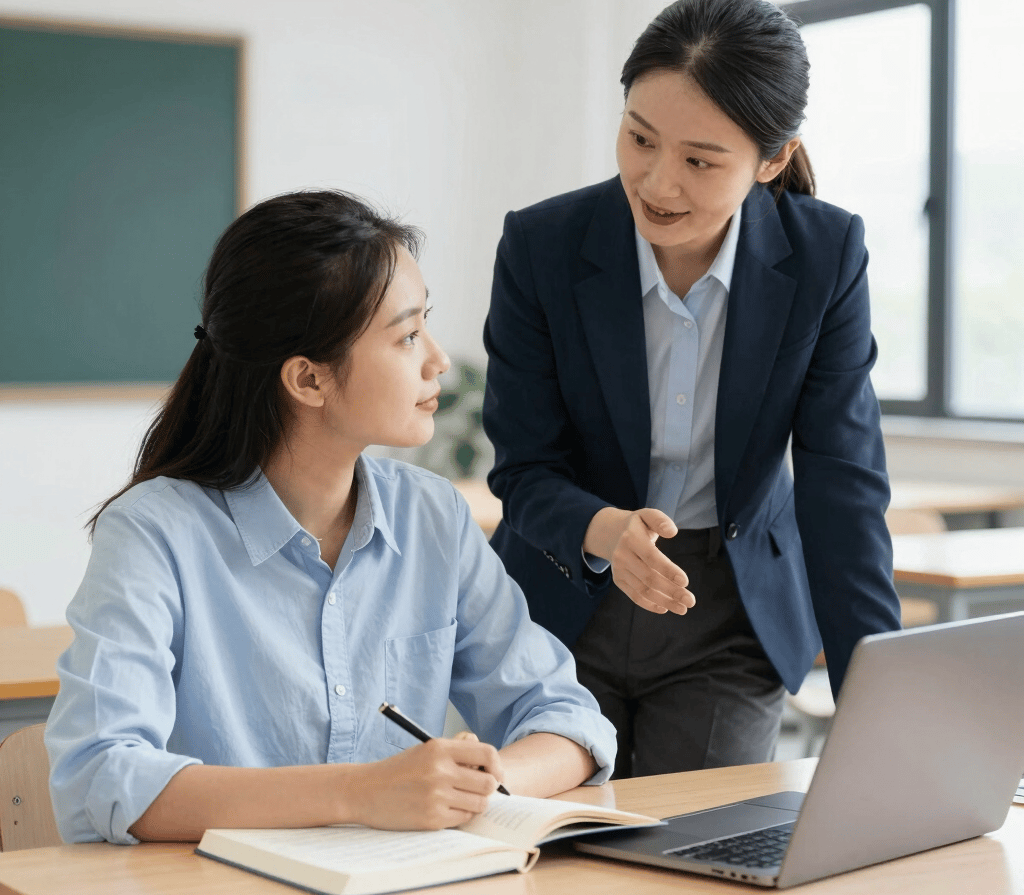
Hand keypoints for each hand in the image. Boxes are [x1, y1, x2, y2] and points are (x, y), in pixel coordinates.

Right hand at [350, 737, 503, 830]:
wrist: (365, 791)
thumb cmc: (399, 770)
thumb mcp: (426, 749)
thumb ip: (457, 747)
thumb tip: (487, 755)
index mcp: (439, 748)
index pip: (487, 753)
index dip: (496, 765)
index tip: (493, 772)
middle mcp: (440, 770)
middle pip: (488, 782)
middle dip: (487, 787)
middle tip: (476, 789)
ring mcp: (436, 796)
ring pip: (480, 803)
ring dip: (476, 803)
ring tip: (461, 799)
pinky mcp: (432, 819)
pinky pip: (464, 818)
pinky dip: (461, 815)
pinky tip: (447, 808)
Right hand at [585, 507, 695, 614]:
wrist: (611, 534)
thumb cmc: (638, 525)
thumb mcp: (648, 515)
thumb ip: (661, 521)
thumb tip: (672, 532)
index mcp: (631, 538)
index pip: (651, 557)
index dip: (668, 570)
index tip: (685, 581)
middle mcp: (622, 555)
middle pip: (649, 578)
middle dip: (671, 591)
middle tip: (691, 601)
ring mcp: (619, 570)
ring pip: (643, 590)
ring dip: (664, 601)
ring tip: (683, 608)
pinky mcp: (618, 580)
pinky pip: (634, 596)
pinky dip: (650, 604)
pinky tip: (665, 608)